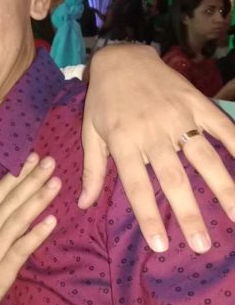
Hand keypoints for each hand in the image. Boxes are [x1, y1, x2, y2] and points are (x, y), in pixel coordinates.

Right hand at [0, 153, 59, 304]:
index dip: (17, 175)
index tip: (30, 158)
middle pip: (12, 200)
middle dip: (31, 179)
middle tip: (49, 161)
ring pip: (19, 218)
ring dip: (38, 199)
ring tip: (55, 182)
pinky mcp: (3, 267)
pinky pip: (22, 247)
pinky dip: (37, 233)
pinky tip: (52, 221)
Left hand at [81, 44, 234, 253]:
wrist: (121, 58)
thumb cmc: (102, 100)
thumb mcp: (90, 133)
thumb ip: (93, 170)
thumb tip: (84, 204)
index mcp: (123, 141)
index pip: (137, 186)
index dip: (149, 216)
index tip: (161, 246)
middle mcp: (151, 132)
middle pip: (174, 179)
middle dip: (188, 213)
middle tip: (201, 245)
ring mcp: (177, 117)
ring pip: (204, 158)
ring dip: (223, 189)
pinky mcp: (195, 103)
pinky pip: (222, 127)